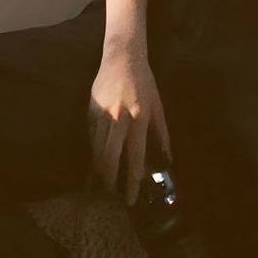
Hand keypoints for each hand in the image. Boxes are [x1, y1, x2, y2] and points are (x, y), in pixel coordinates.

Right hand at [88, 49, 171, 206]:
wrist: (122, 58)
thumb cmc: (144, 83)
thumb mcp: (158, 107)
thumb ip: (161, 134)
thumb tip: (167, 160)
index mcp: (139, 119)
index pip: (135, 158)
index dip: (132, 182)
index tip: (130, 199)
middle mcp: (119, 119)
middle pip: (109, 158)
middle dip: (109, 181)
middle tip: (111, 195)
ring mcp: (102, 114)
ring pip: (96, 150)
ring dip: (98, 170)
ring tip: (101, 184)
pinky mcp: (90, 110)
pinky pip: (90, 137)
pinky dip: (93, 151)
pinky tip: (95, 161)